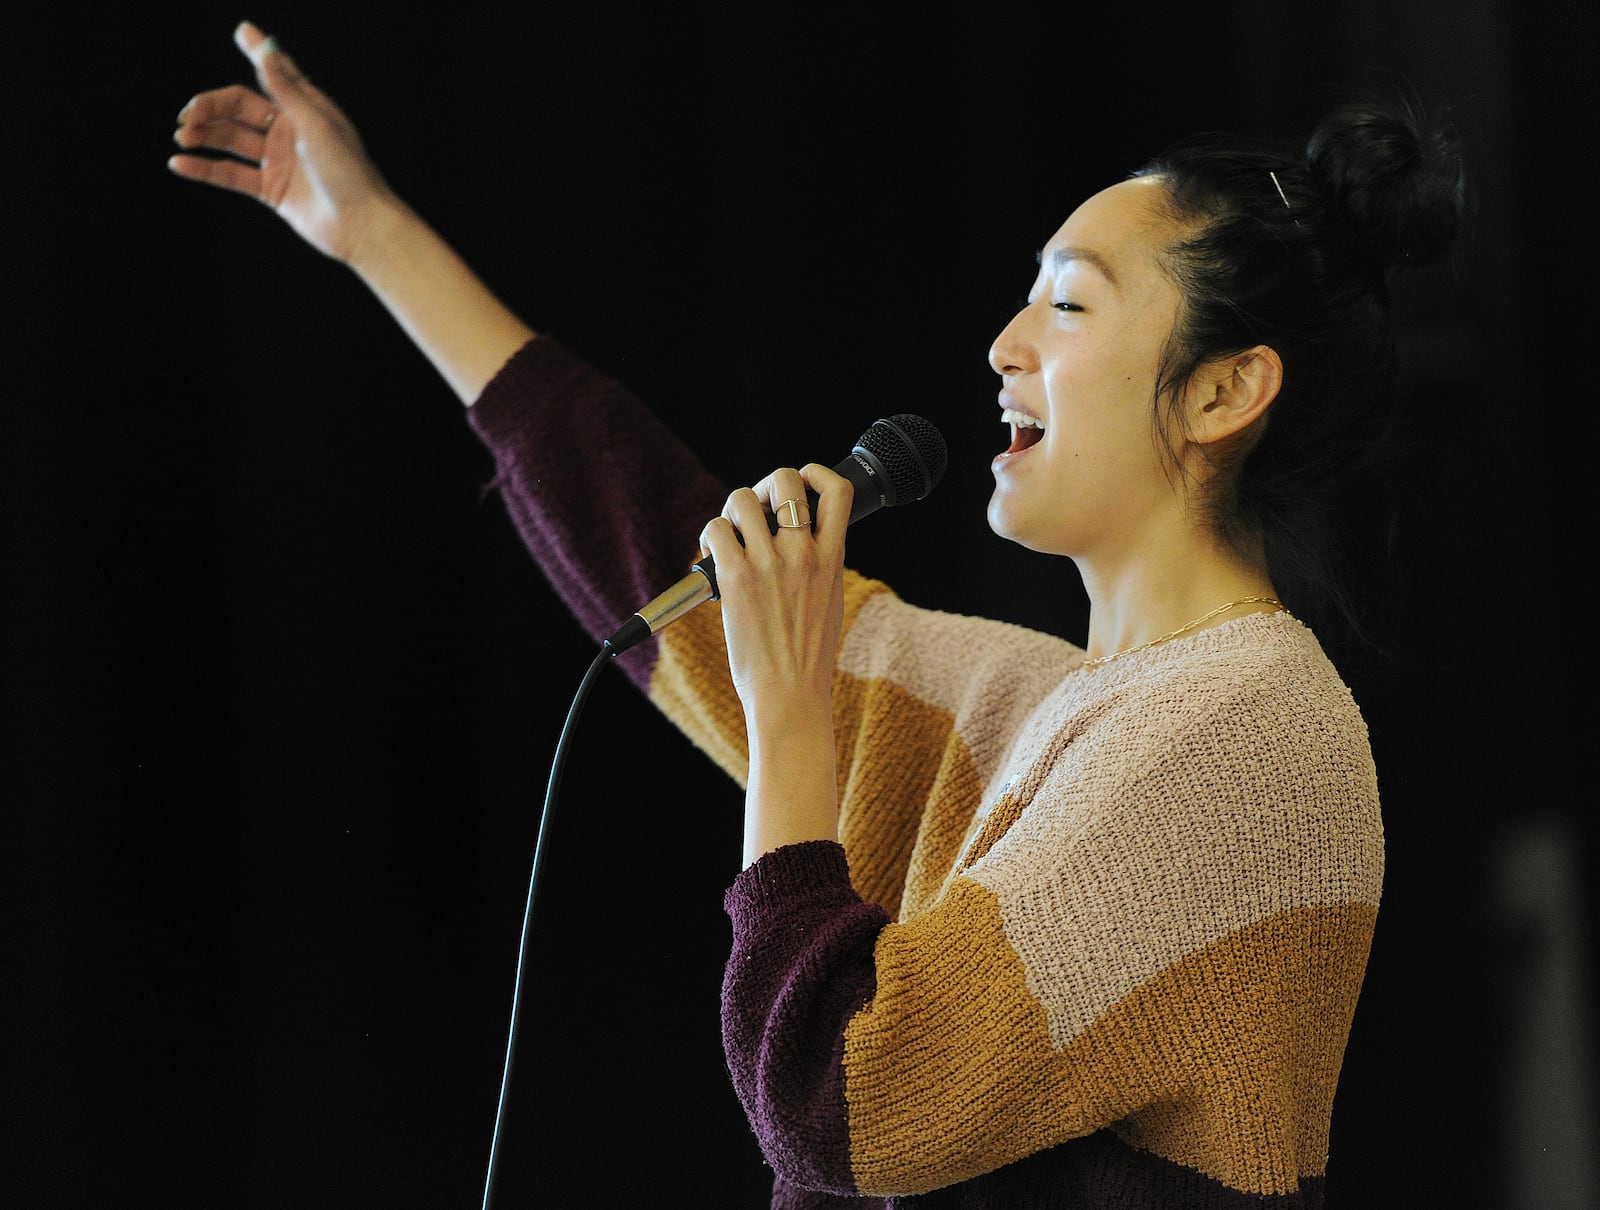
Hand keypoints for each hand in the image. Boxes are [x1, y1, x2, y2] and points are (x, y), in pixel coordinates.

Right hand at [169, 22, 393, 263]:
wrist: (362, 227)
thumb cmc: (350, 173)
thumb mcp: (316, 124)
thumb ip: (286, 88)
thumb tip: (266, 46)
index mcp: (305, 110)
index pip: (272, 75)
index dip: (257, 54)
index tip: (242, 31)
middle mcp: (289, 132)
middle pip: (239, 110)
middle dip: (210, 109)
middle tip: (186, 116)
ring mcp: (279, 161)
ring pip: (231, 141)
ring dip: (204, 136)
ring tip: (181, 137)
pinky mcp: (272, 190)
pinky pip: (231, 175)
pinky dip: (206, 169)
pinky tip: (181, 164)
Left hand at [701, 464, 851, 717]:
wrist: (790, 694)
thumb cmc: (807, 657)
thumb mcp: (830, 601)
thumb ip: (820, 564)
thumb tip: (798, 539)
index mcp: (832, 558)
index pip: (838, 492)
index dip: (816, 474)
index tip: (801, 486)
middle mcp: (803, 555)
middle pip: (785, 480)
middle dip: (766, 485)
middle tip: (757, 511)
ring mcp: (769, 565)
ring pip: (741, 499)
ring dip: (731, 511)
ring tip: (730, 535)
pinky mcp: (735, 579)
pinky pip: (716, 530)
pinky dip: (710, 536)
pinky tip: (713, 556)